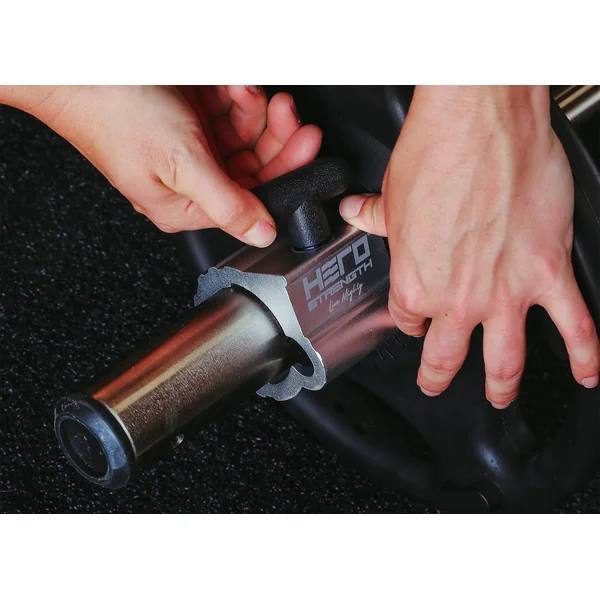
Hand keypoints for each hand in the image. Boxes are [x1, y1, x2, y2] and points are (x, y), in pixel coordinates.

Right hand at [6, 85, 321, 244]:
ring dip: (255, 110)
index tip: (307, 144)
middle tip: (287, 112)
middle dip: (276, 136)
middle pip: (256, 165)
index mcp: (187, 206)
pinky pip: (230, 112)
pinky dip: (237, 97)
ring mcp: (193, 147)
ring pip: (247, 135)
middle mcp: (194, 181)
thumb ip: (228, 203)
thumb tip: (263, 235)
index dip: (286, 171)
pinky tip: (230, 86)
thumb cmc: (114, 117)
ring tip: (245, 91)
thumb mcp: (181, 165)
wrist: (76, 67)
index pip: (254, 198)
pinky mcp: (191, 118)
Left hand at [340, 85, 599, 407]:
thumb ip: (373, 216)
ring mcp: (506, 292)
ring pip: (504, 360)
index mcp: (414, 283)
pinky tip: (585, 372)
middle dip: (437, 375)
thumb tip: (355, 212)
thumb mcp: (391, 195)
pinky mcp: (549, 273)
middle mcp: (457, 298)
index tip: (414, 318)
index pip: (407, 319)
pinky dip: (583, 355)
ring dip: (501, 385)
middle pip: (445, 355)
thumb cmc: (436, 155)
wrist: (480, 122)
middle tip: (436, 383)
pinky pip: (574, 326)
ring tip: (499, 397)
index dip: (408, 320)